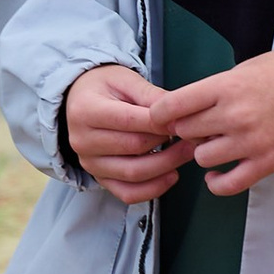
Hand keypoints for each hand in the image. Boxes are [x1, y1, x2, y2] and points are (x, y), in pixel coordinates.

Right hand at [65, 63, 186, 204]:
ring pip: (133, 173)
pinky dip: (153, 189)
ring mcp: (89, 163)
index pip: (129, 120)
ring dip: (167, 165)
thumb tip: (178, 114)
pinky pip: (127, 193)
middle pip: (134, 147)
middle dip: (168, 142)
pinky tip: (172, 175)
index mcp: (86, 110)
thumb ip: (151, 95)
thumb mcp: (126, 80)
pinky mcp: (98, 178)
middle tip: (194, 136)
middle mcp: (82, 140)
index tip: (184, 120)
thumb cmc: (106, 86)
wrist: (80, 100)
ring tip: (188, 152)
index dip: (161, 122)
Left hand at [157, 45, 273, 197]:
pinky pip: (228, 184)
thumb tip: (186, 108)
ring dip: (204, 151)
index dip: (160, 113)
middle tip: (200, 125)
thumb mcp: (246, 69)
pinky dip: (216, 183)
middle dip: (187, 128)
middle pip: (185, 131)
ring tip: (217, 142)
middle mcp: (235, 116)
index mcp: (227, 87)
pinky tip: (216, 175)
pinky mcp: (267, 162)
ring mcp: (251, 142)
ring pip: (202, 157)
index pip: (171, 106)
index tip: (163, 116)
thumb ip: (215, 89)